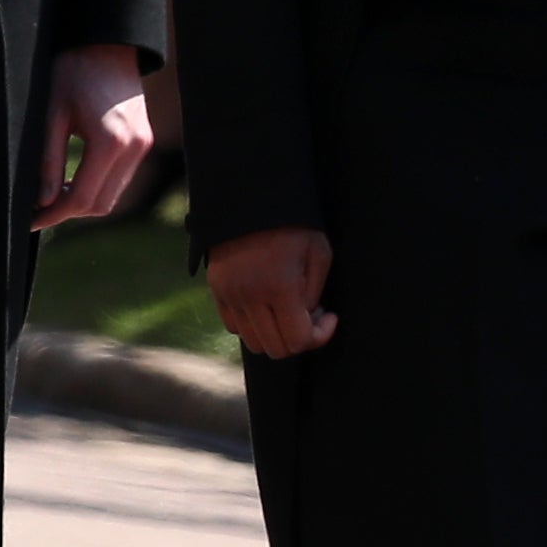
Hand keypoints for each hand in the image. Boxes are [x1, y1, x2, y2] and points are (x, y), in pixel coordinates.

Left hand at [30, 41, 156, 227]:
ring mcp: (142, 145)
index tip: (30, 220)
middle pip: (101, 204)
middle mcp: (134, 148)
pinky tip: (73, 179)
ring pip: (112, 195)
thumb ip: (48, 161)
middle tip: (37, 210)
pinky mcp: (143, 140)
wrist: (107, 42)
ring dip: (83, 201)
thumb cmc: (73, 70)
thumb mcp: (51, 114)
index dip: (54, 215)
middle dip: (68, 212)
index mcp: (110, 142)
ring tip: (52, 195)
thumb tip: (41, 201)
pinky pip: (120, 178)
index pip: (82, 199)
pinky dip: (97, 187)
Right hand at [206, 225, 337, 356]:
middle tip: (310, 312)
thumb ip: (315, 293)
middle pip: (275, 349)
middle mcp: (250, 297)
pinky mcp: (217, 290)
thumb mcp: (319, 252)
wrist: (250, 196)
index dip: (319, 337)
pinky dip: (253, 325)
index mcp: (279, 287)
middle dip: (298, 338)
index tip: (329, 316)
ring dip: (275, 334)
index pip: (297, 342)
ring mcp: (229, 295)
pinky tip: (267, 303)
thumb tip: (308, 318)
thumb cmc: (293, 223)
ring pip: (253, 343)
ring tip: (287, 308)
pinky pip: (234, 326)